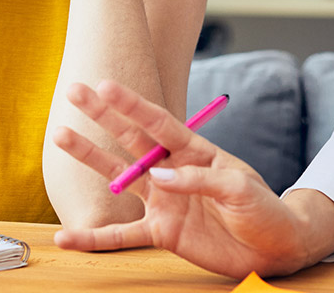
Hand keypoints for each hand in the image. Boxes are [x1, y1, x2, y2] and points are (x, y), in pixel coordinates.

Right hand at [51, 80, 314, 277]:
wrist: (273, 248)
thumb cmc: (263, 209)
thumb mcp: (240, 189)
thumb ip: (199, 180)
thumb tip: (157, 178)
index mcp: (196, 151)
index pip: (159, 123)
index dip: (132, 104)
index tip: (105, 85)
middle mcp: (173, 171)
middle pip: (130, 139)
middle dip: (102, 115)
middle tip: (73, 91)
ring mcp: (163, 201)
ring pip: (118, 177)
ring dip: (90, 157)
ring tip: (60, 136)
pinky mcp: (161, 232)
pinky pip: (122, 236)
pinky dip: (94, 239)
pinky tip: (68, 237)